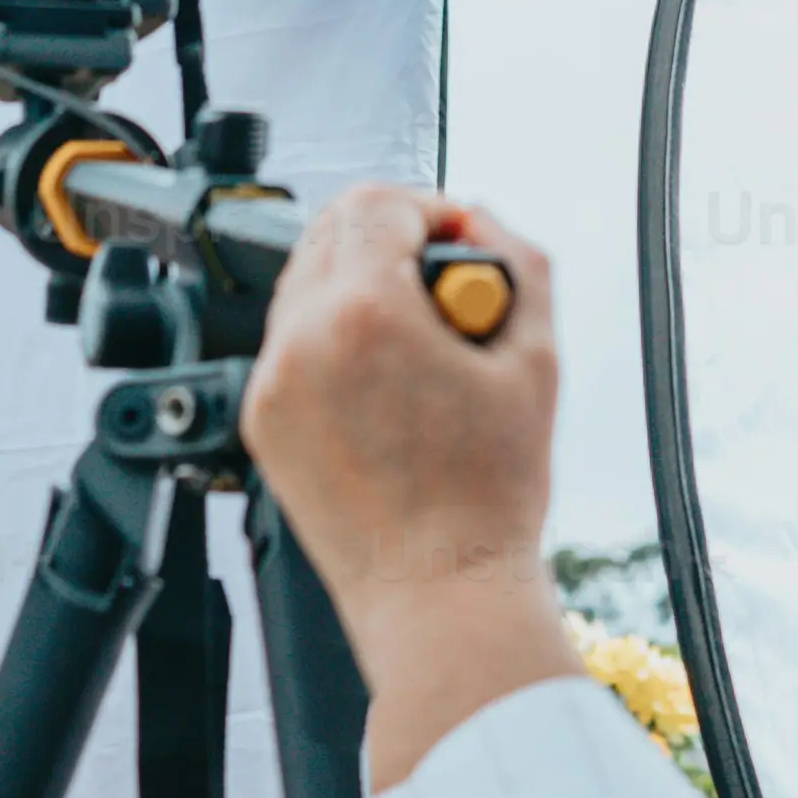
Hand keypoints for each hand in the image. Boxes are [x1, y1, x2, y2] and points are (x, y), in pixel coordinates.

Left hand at [241, 186, 576, 788]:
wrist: (437, 593)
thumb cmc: (488, 497)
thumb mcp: (535, 356)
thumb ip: (514, 261)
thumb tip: (477, 224)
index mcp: (361, 315)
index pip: (378, 204)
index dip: (430, 208)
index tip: (458, 243)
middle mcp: (299, 343)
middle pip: (331, 232)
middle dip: (391, 242)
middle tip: (443, 290)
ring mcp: (271, 387)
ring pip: (306, 286)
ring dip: (361, 288)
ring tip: (421, 345)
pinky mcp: (263, 424)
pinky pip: (292, 346)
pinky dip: (335, 342)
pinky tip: (387, 385)